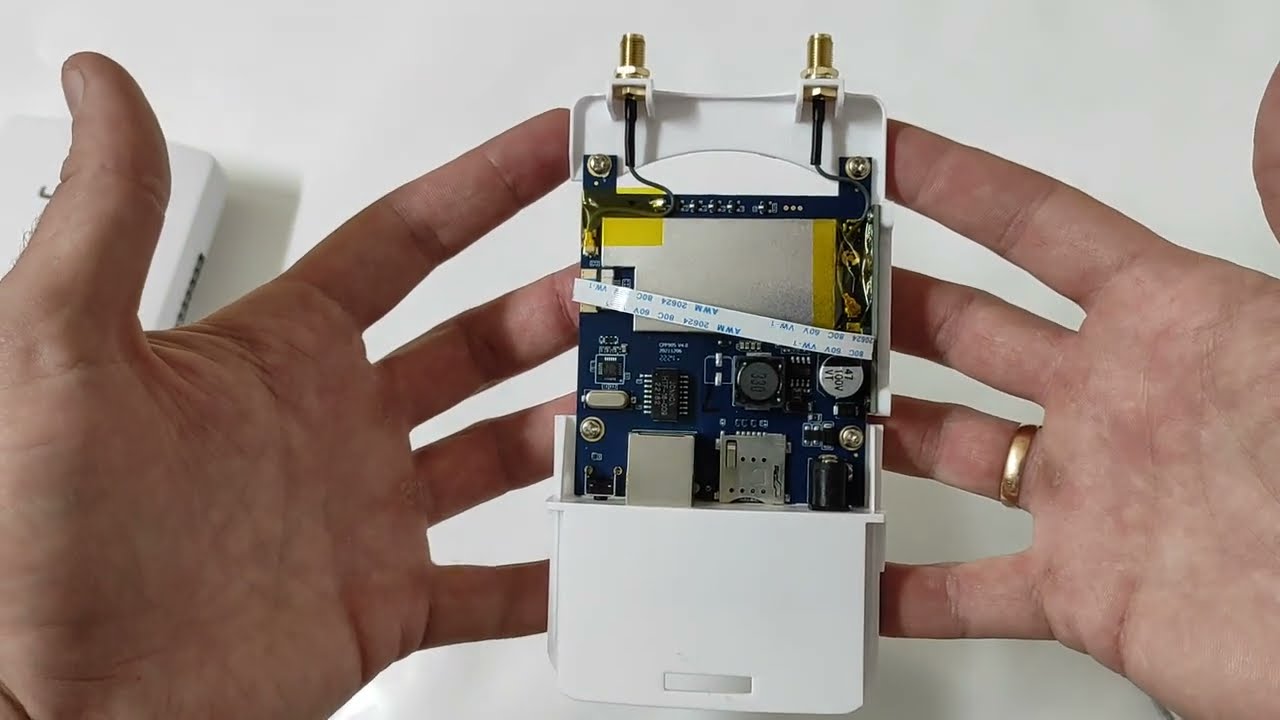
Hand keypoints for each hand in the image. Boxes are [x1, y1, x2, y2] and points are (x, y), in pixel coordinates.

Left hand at [0, 53, 574, 717]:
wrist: (50, 704)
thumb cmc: (32, 537)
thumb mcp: (55, 348)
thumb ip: (105, 218)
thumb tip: (103, 90)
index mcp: (276, 353)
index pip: (401, 244)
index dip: (479, 189)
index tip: (544, 151)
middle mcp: (329, 427)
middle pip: (470, 346)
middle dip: (545, 307)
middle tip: (611, 281)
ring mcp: (361, 517)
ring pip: (494, 455)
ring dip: (559, 424)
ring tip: (620, 401)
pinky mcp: (378, 607)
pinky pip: (487, 591)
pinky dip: (543, 578)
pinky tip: (587, 556)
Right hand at [878, 63, 1279, 717]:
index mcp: (1166, 322)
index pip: (1039, 230)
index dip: (960, 186)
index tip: (890, 158)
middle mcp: (1115, 400)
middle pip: (974, 332)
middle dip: (896, 303)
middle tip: (829, 284)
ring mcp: (1093, 492)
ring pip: (956, 448)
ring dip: (884, 432)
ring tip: (816, 410)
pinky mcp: (1086, 588)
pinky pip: (977, 590)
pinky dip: (915, 593)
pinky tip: (864, 583)